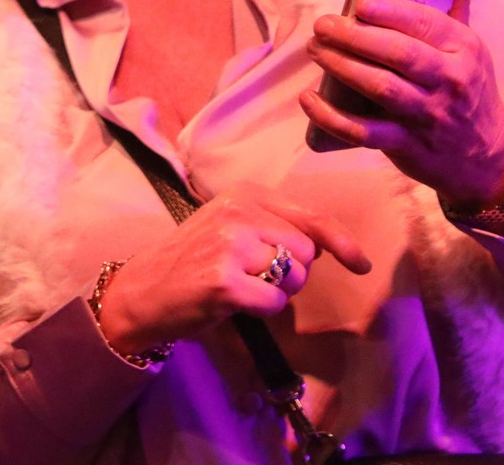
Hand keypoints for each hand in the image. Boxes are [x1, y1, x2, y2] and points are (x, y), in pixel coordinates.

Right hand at [95, 181, 370, 355]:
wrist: (142, 290)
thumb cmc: (191, 261)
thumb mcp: (230, 226)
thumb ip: (274, 226)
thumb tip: (327, 243)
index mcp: (243, 194)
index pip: (309, 216)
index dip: (341, 241)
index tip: (361, 263)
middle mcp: (238, 212)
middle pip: (306, 251)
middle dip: (292, 272)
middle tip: (256, 277)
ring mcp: (230, 244)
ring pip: (293, 276)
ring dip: (276, 291)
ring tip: (241, 287)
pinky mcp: (224, 280)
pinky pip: (274, 302)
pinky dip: (262, 310)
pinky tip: (234, 303)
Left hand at [299, 0, 503, 207]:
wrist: (487, 156)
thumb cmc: (470, 91)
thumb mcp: (471, 48)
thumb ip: (459, 4)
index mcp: (464, 48)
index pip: (426, 23)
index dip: (389, 12)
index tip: (358, 4)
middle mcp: (449, 79)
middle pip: (398, 53)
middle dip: (356, 37)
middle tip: (323, 26)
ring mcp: (428, 115)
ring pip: (381, 87)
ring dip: (342, 67)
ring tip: (316, 50)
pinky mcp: (408, 146)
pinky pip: (364, 131)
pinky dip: (332, 117)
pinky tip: (310, 99)